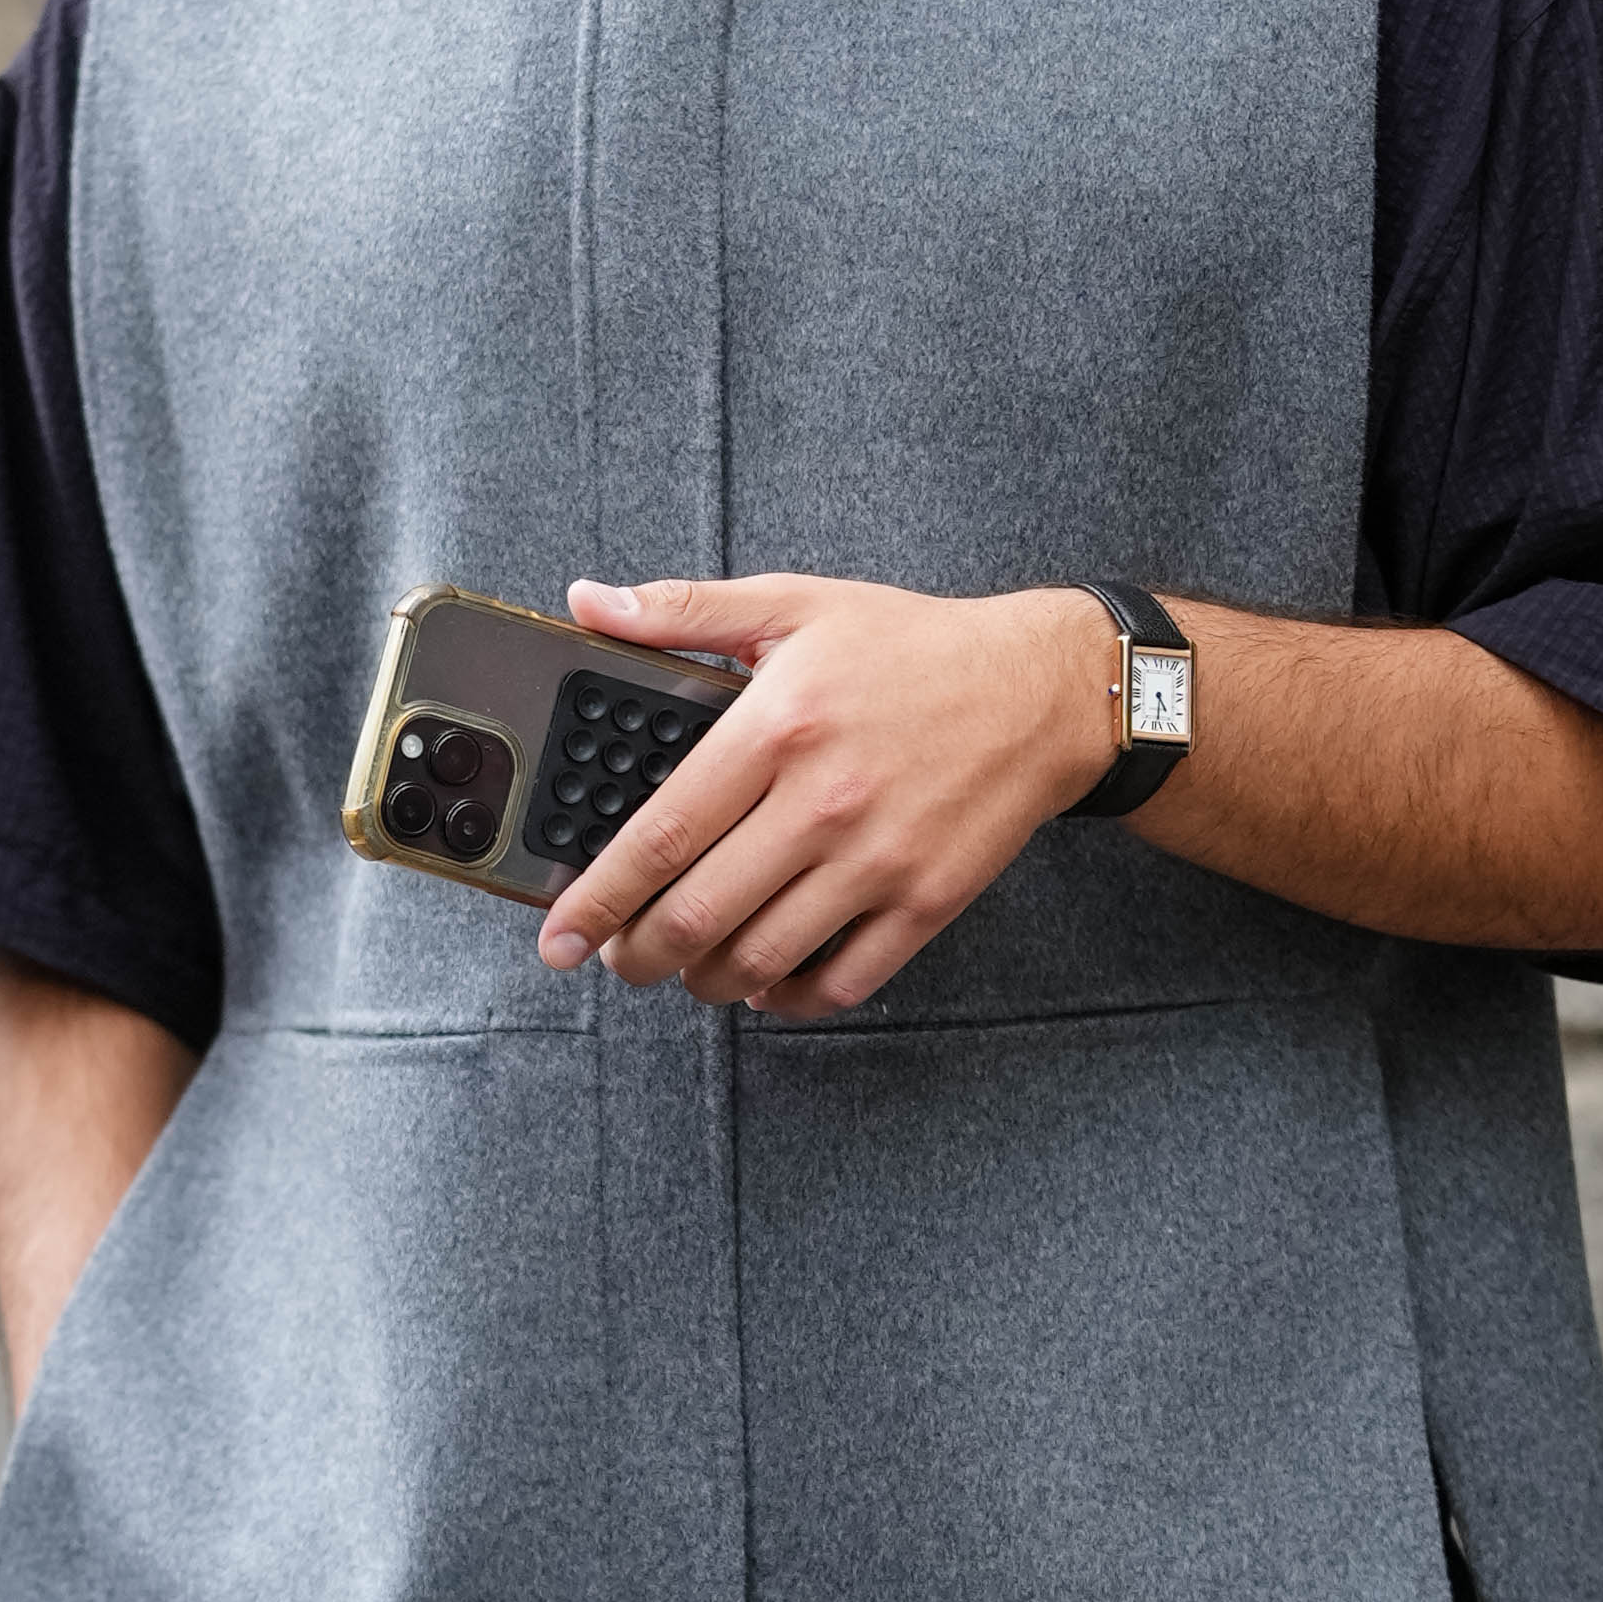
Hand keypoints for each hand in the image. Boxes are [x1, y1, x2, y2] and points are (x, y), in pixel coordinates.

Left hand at [532, 573, 1110, 1019]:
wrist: (1045, 689)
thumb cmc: (913, 648)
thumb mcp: (796, 605)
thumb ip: (685, 609)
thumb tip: (591, 603)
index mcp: (778, 728)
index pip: (663, 835)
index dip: (597, 898)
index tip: (557, 936)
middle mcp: (824, 803)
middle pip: (700, 915)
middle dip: (637, 956)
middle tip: (617, 958)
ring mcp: (879, 861)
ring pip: (763, 960)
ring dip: (705, 982)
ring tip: (686, 968)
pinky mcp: (927, 902)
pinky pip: (842, 982)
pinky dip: (790, 999)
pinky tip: (767, 980)